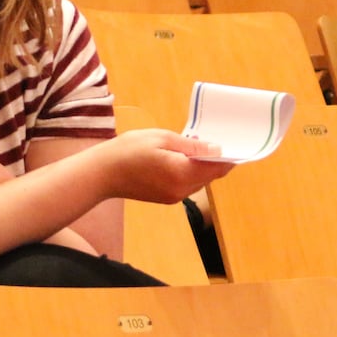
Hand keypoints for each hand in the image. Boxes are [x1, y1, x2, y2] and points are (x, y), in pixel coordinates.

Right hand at [93, 130, 234, 204]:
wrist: (101, 174)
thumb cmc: (127, 150)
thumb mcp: (161, 138)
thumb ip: (192, 145)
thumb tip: (217, 149)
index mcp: (182, 174)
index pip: (218, 168)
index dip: (229, 156)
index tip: (235, 143)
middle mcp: (182, 190)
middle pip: (210, 176)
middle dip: (214, 160)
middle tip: (211, 140)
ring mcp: (173, 197)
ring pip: (199, 181)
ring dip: (201, 166)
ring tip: (192, 147)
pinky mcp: (166, 198)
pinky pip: (186, 185)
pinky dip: (189, 173)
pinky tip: (179, 159)